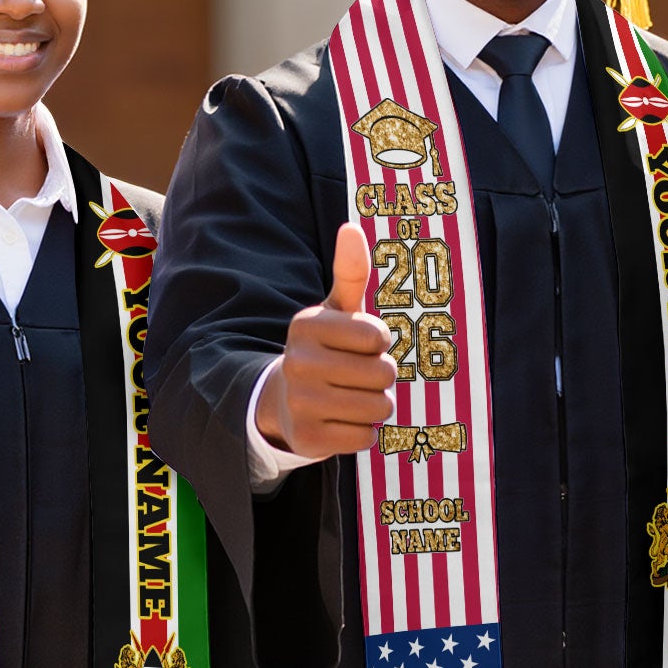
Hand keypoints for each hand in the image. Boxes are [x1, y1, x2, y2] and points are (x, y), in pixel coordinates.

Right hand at [256, 223, 396, 458]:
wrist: (284, 400)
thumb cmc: (326, 348)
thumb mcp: (337, 310)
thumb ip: (349, 272)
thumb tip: (351, 228)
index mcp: (306, 325)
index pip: (379, 337)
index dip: (379, 343)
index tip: (359, 344)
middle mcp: (297, 362)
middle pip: (383, 373)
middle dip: (380, 376)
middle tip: (354, 375)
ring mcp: (299, 403)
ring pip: (379, 407)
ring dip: (375, 404)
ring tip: (350, 396)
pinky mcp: (307, 440)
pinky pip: (365, 436)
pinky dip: (362, 431)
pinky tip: (339, 420)